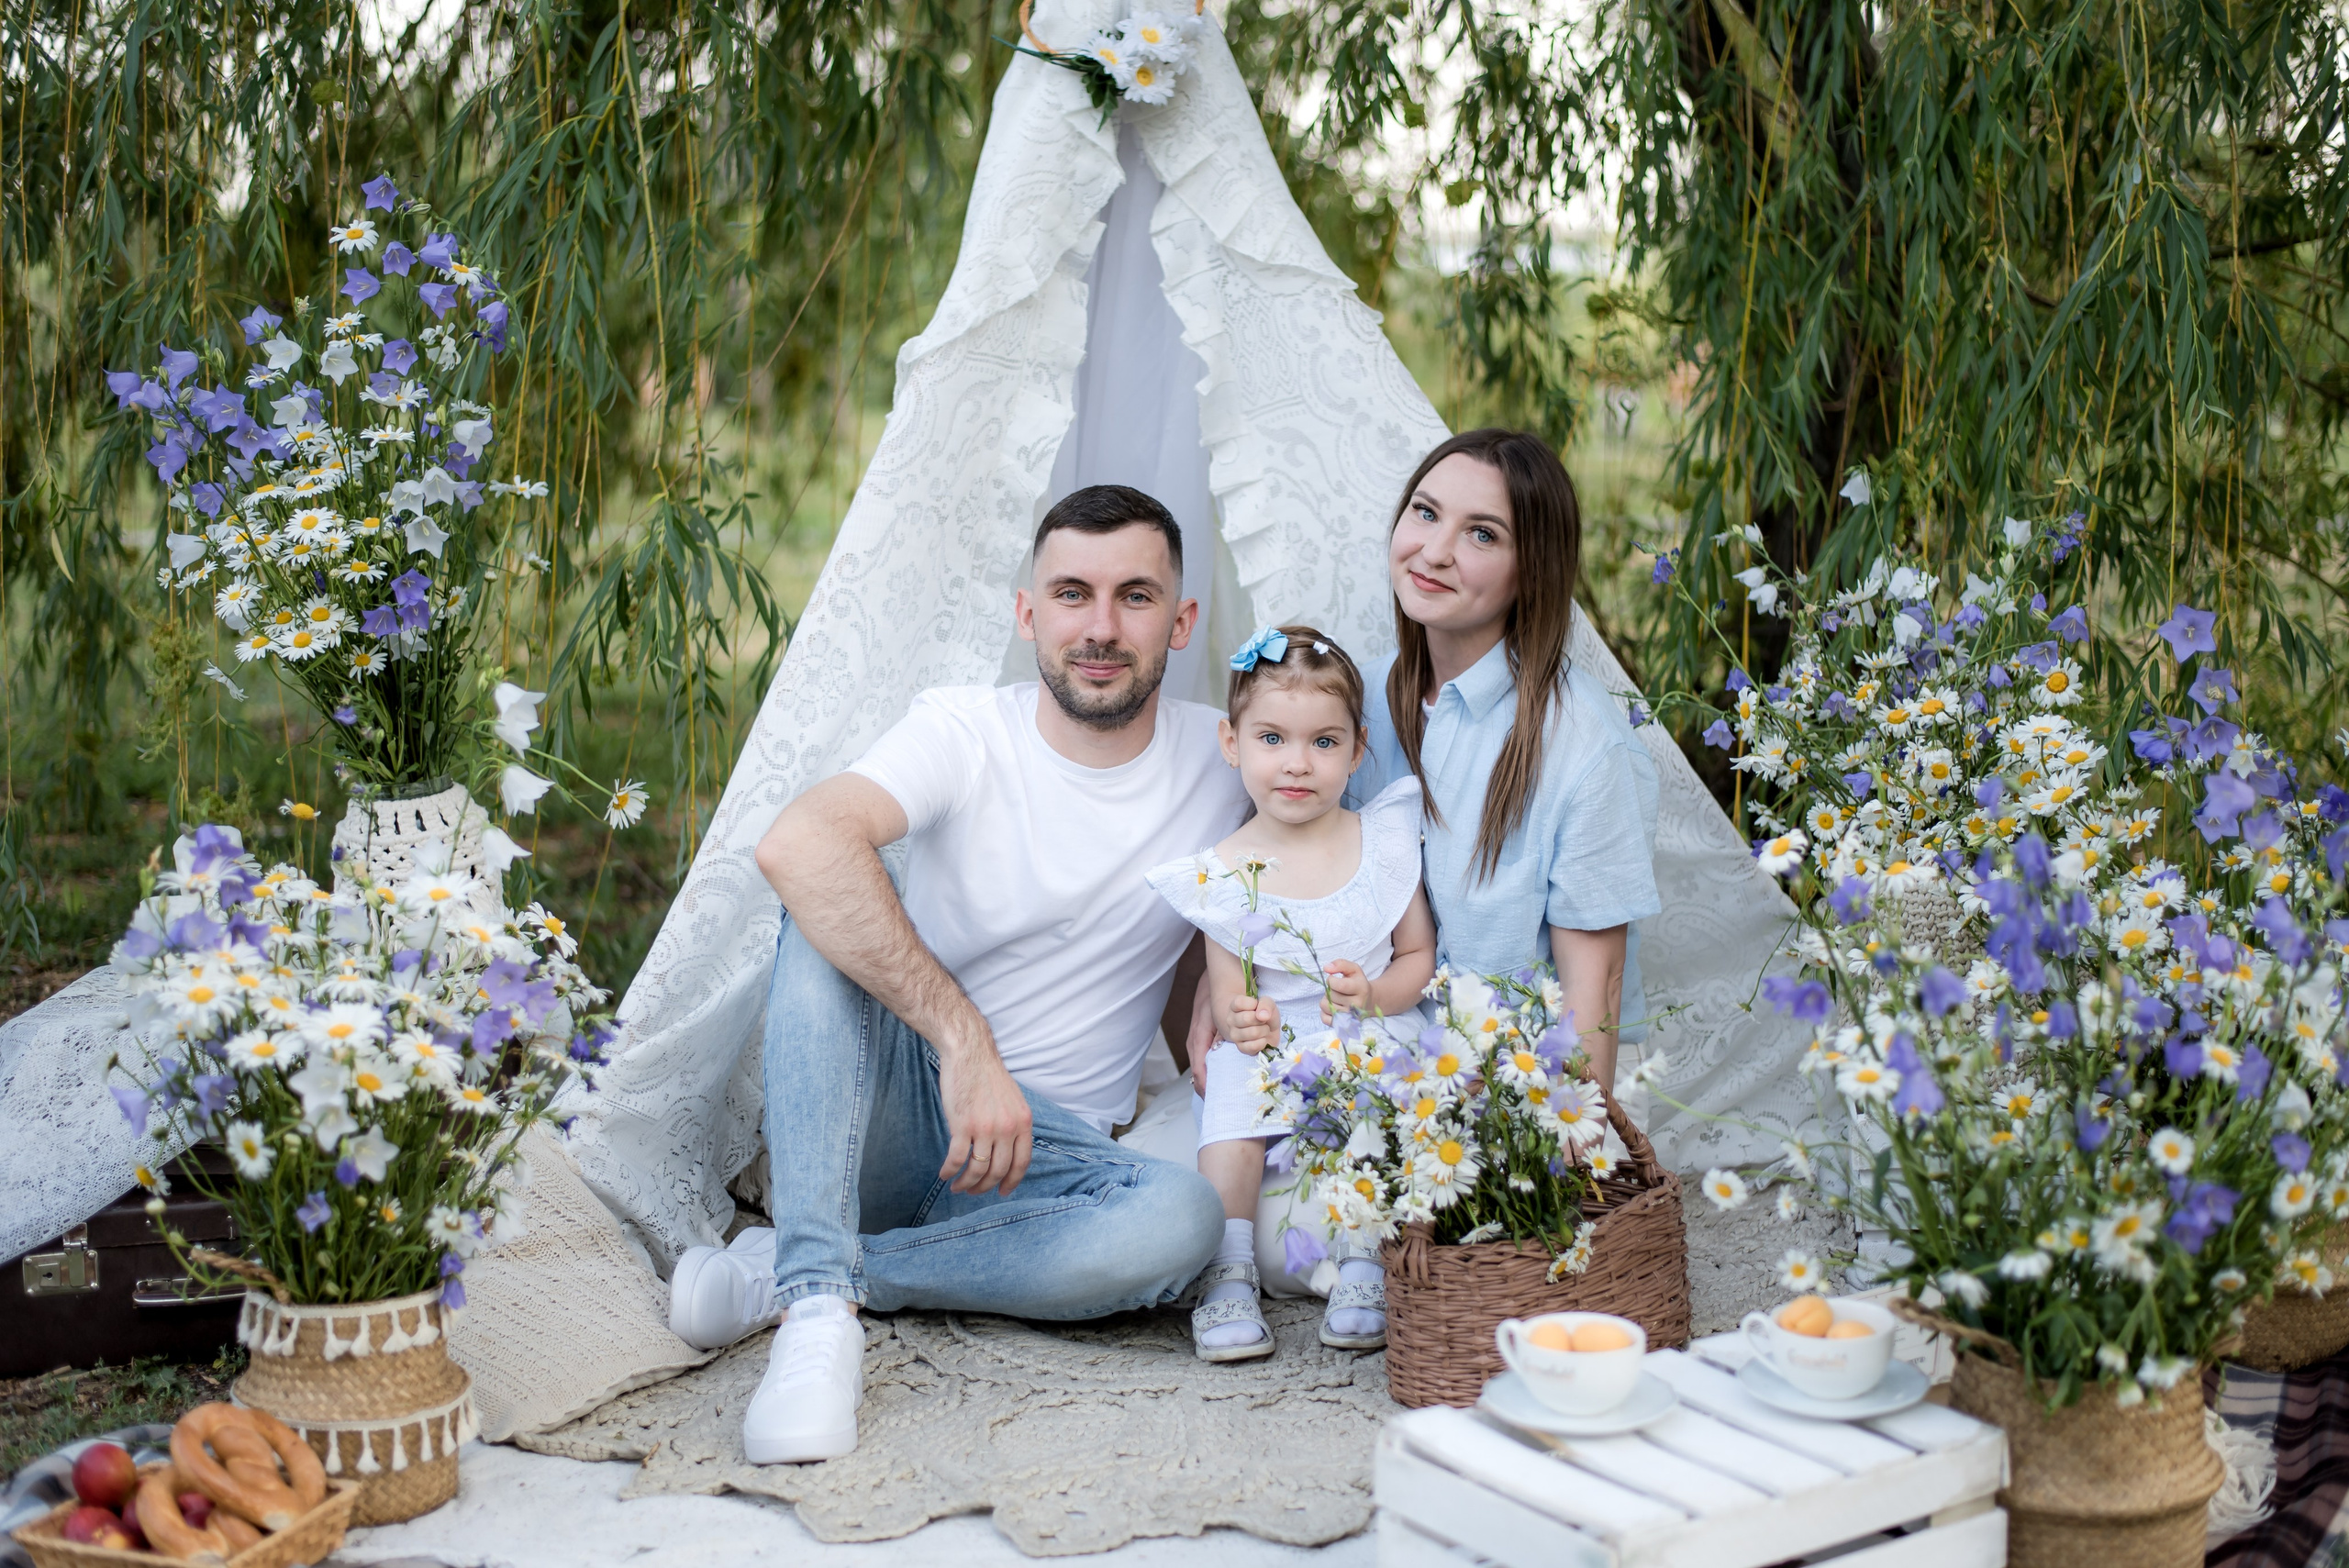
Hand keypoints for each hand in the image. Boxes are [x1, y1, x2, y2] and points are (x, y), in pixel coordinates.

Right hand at [936, 1047, 1032, 1195]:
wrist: (969, 1053)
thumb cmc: (987, 1075)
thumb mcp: (1013, 1100)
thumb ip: (1014, 1125)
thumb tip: (1007, 1152)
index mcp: (1023, 1122)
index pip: (1022, 1162)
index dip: (1012, 1182)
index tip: (1002, 1192)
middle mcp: (1007, 1128)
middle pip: (998, 1170)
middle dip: (985, 1186)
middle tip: (973, 1191)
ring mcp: (985, 1128)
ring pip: (977, 1170)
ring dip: (966, 1184)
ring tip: (957, 1187)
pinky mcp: (962, 1125)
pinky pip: (957, 1159)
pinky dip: (950, 1171)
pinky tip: (945, 1174)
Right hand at [1187, 975, 1216, 1093]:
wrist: (1210, 984)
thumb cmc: (1215, 999)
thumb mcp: (1218, 1018)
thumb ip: (1219, 1036)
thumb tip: (1218, 1055)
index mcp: (1197, 1040)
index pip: (1198, 1071)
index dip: (1205, 1087)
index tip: (1212, 1099)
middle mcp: (1195, 1043)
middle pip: (1197, 1073)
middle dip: (1206, 1089)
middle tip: (1217, 1102)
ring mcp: (1196, 1041)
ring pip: (1199, 1068)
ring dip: (1207, 1081)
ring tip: (1217, 1095)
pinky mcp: (1201, 1039)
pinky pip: (1203, 1060)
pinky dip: (1208, 1071)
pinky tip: (1218, 1078)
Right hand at [1225, 994, 1280, 1053]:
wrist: (1269, 1030)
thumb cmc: (1265, 1014)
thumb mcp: (1269, 1003)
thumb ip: (1266, 1004)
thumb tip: (1262, 1016)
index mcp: (1234, 1007)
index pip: (1239, 1003)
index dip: (1253, 1004)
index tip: (1257, 1006)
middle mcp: (1230, 1021)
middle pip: (1247, 1018)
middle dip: (1261, 1020)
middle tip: (1263, 1020)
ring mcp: (1234, 1035)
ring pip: (1252, 1033)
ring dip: (1264, 1031)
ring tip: (1263, 1029)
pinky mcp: (1241, 1048)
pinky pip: (1253, 1046)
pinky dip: (1262, 1043)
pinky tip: (1262, 1039)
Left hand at [1320, 960, 1370, 1020]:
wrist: (1369, 1001)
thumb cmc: (1358, 983)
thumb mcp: (1354, 969)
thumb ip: (1340, 964)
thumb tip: (1326, 968)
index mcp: (1361, 989)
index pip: (1339, 985)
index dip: (1331, 980)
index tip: (1334, 979)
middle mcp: (1357, 1005)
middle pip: (1331, 995)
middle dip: (1330, 990)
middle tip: (1338, 990)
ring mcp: (1350, 1016)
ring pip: (1325, 1006)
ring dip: (1327, 999)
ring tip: (1336, 998)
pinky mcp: (1342, 1024)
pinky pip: (1324, 1018)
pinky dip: (1325, 1012)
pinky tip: (1334, 1007)